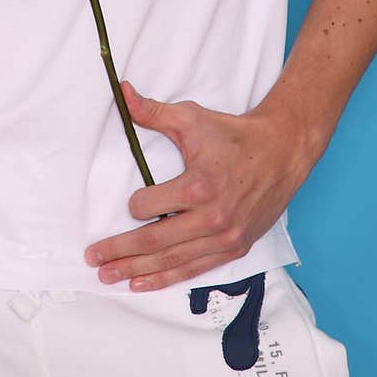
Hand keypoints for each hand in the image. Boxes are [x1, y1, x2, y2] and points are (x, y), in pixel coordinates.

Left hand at [84, 81, 311, 290]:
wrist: (281, 151)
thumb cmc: (233, 135)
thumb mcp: (191, 118)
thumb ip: (153, 112)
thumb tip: (123, 93)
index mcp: (198, 186)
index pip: (150, 206)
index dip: (134, 206)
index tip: (131, 203)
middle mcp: (212, 217)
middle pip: (155, 241)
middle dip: (121, 252)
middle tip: (94, 259)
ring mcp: (225, 237)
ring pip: (172, 261)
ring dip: (138, 271)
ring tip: (110, 276)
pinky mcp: (235, 247)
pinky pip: (194, 269)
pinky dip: (167, 278)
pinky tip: (144, 283)